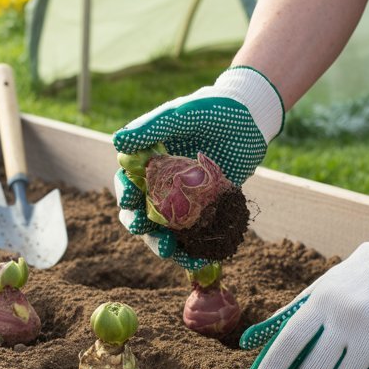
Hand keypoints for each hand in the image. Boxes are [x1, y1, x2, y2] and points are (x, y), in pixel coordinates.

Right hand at [111, 66, 283, 268]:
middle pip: (140, 210)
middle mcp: (160, 182)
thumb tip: (117, 142)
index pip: (126, 181)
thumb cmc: (212, 109)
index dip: (125, 192)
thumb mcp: (182, 114)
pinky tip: (200, 259)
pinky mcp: (204, 210)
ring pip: (164, 228)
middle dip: (139, 224)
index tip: (132, 198)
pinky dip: (194, 250)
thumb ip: (152, 128)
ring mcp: (182, 198)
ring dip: (162, 243)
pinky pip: (194, 234)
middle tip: (144, 228)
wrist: (251, 117)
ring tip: (171, 252)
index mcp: (146, 160)